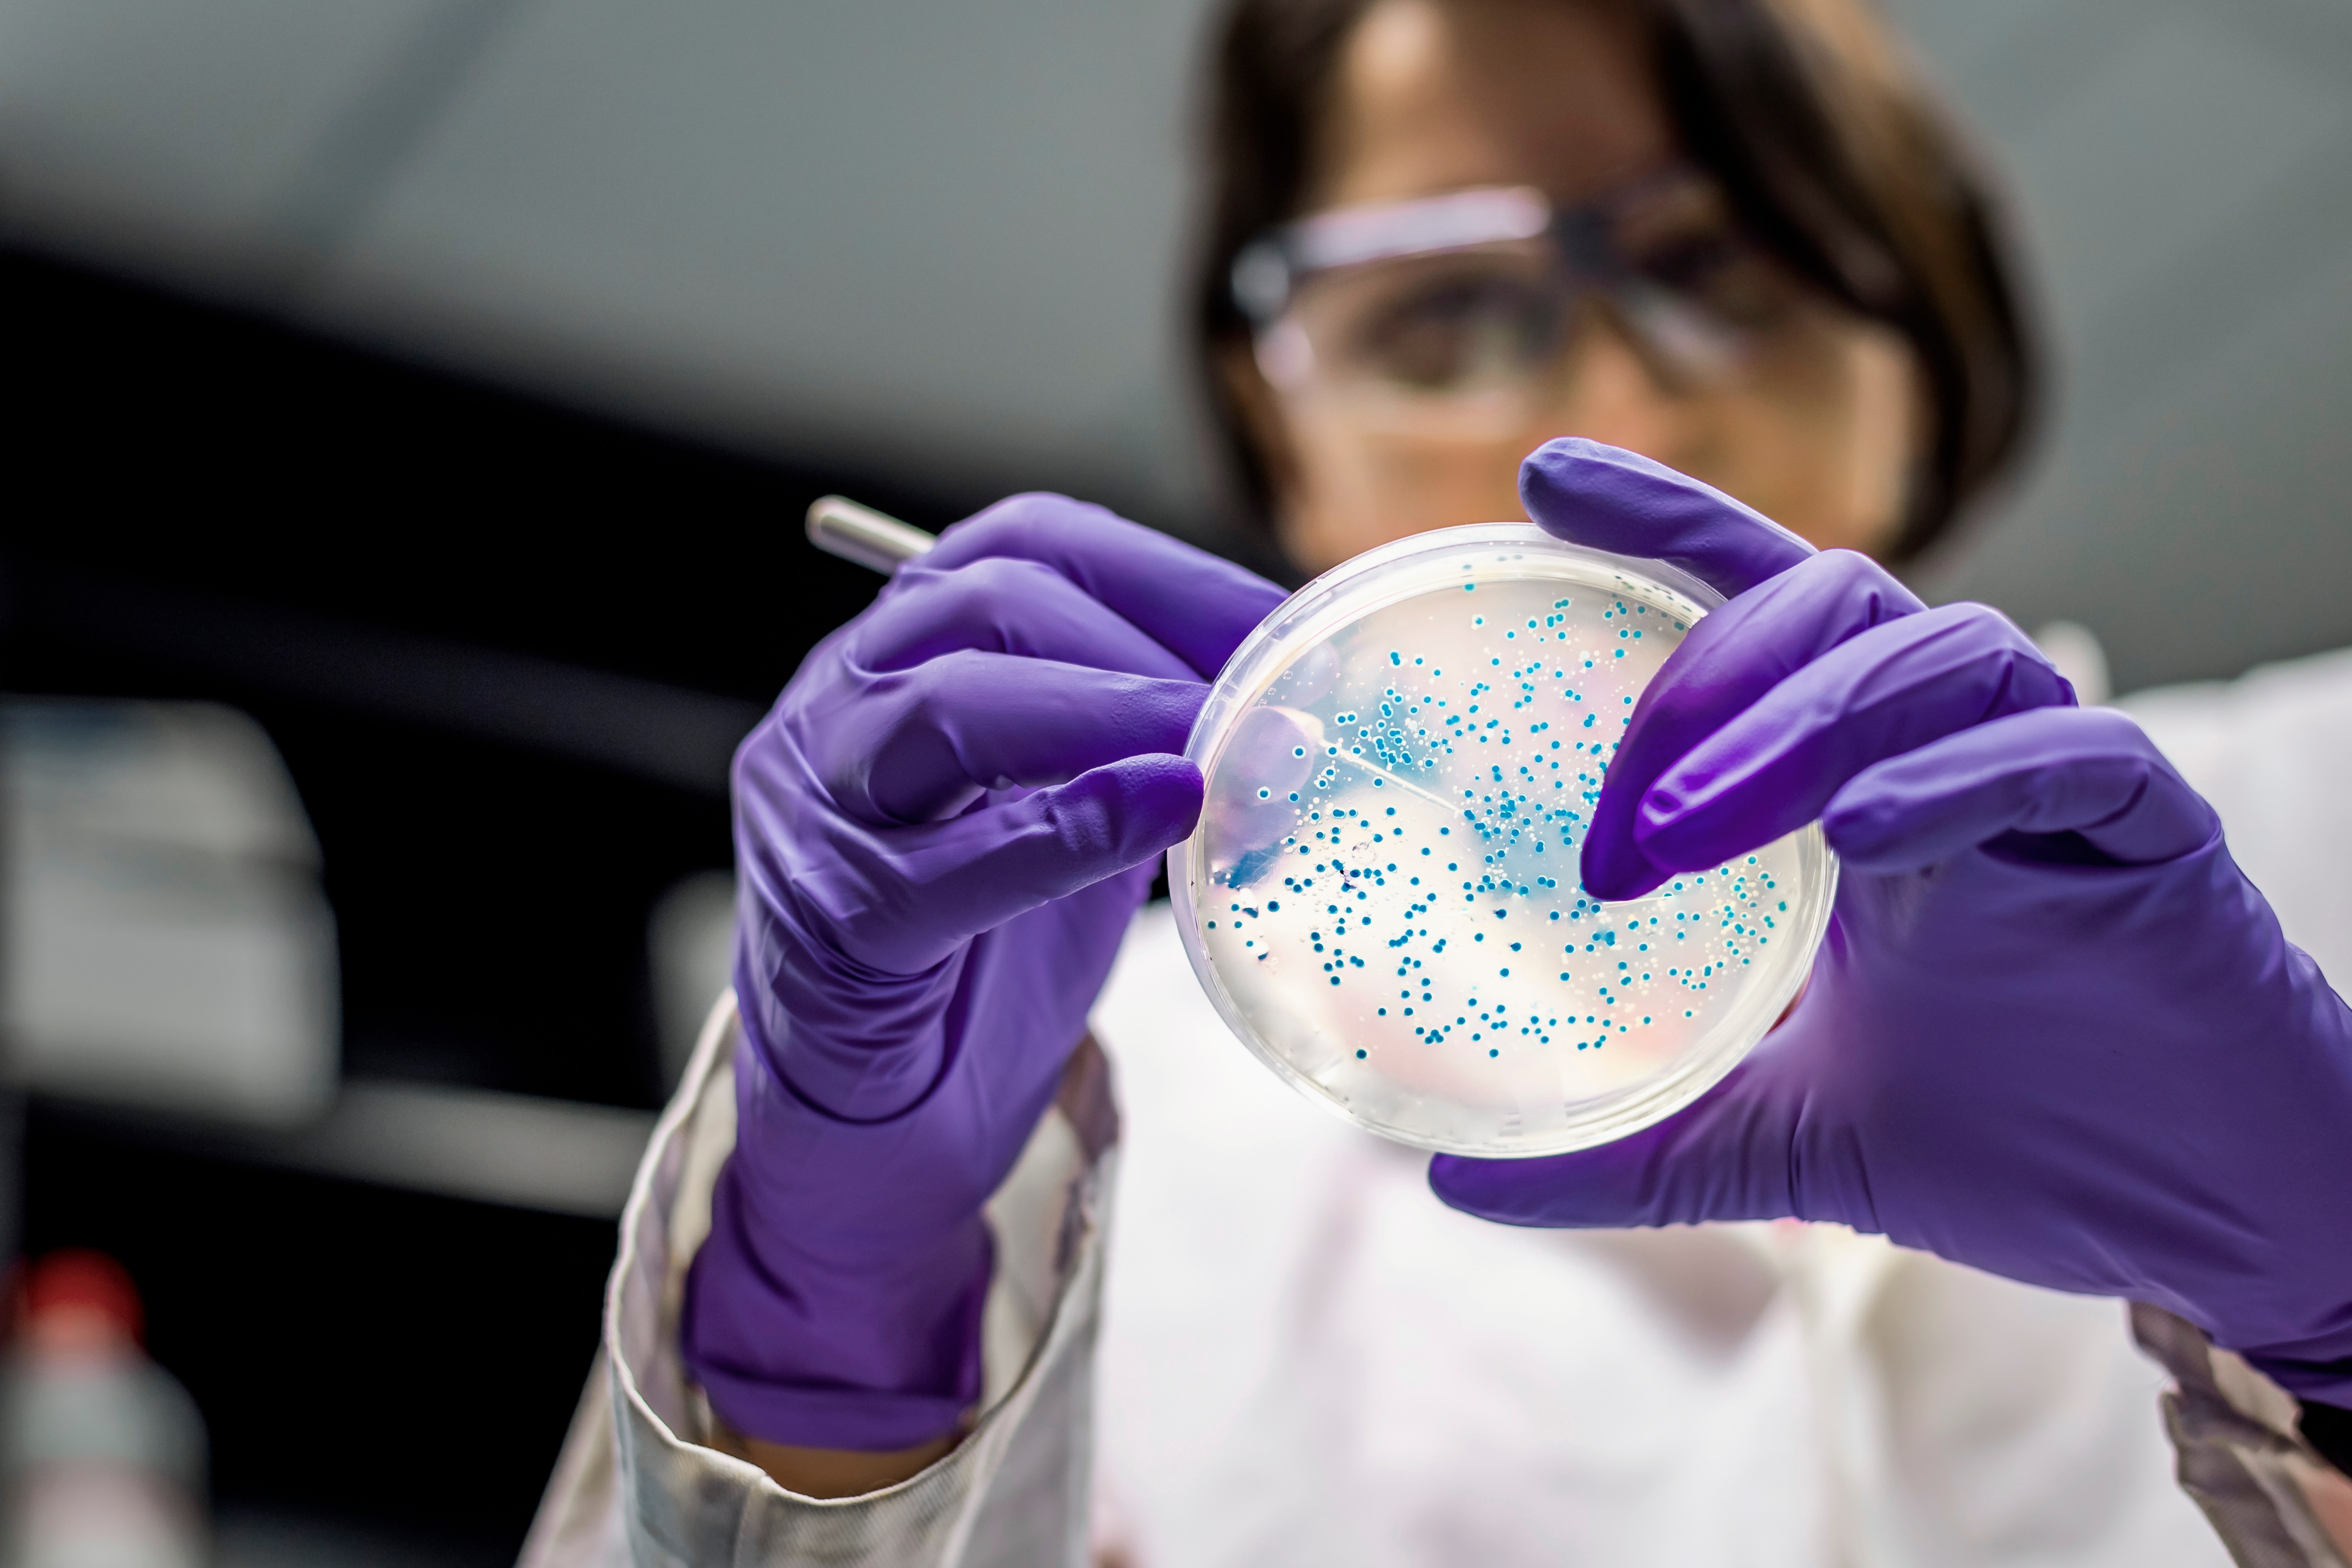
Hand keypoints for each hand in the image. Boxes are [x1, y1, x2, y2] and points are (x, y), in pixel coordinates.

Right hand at [684, 494, 1284, 1449]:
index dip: (1164, 571)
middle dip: (1146, 638)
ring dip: (1108, 711)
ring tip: (1218, 746)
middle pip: (986, 603)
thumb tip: (1295, 710)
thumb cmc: (980, 962)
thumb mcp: (1078, 818)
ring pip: (946, 706)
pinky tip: (1163, 811)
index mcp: (900, 656)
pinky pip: (947, 863)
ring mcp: (818, 812)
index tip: (1282, 623)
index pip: (1024, 546)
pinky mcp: (833, 925)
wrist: (874, 1126)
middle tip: (1266, 693)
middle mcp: (837, 707)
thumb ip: (1149, 751)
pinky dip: (1065, 827)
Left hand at [1431, 440, 2351, 1399]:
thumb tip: (1454, 1180)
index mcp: (1862, 781)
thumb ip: (1628, 1148)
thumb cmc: (2009, 1139)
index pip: (1758, 602)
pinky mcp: (2152, 831)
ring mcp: (2053, 780)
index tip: (1540, 481)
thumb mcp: (1774, 1143)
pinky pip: (2059, 753)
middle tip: (1618, 821)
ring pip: (1935, 654)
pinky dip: (1953, 777)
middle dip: (1704, 679)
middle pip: (1831, 600)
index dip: (1664, 525)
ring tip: (1685, 831)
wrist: (2194, 1210)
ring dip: (1797, 727)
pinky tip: (1865, 837)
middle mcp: (1950, 748)